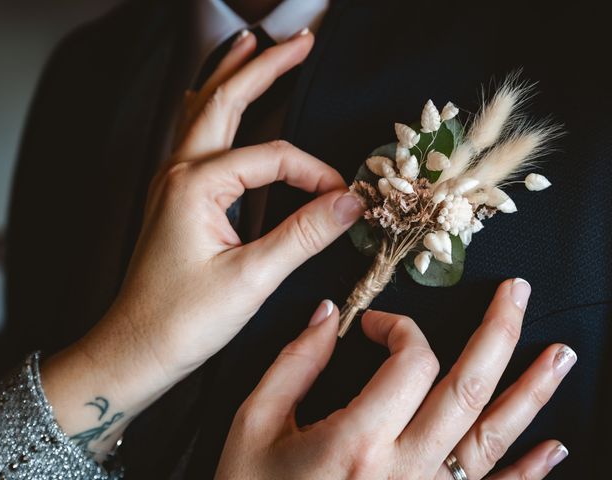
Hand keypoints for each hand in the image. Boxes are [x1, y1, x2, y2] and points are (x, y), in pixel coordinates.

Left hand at [40, 29, 363, 457]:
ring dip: (230, 76)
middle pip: (224, 99)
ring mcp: (172, 182)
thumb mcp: (252, 277)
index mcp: (195, 183)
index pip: (273, 157)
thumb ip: (304, 234)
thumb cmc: (183, 320)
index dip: (315, 172)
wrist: (136, 348)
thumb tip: (350, 202)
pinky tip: (217, 101)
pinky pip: (194, 137)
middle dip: (264, 66)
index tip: (344, 198)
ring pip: (202, 111)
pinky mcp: (175, 198)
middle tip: (300, 40)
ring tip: (252, 45)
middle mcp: (179, 172)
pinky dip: (211, 109)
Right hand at [216, 279, 574, 478]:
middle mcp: (403, 470)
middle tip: (517, 292)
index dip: (399, 327)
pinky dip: (528, 471)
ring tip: (559, 354)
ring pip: (492, 438)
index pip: (411, 361)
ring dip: (530, 392)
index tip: (375, 325)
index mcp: (358, 440)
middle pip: (468, 388)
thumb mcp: (256, 423)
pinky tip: (554, 448)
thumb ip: (295, 363)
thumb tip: (330, 315)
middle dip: (498, 332)